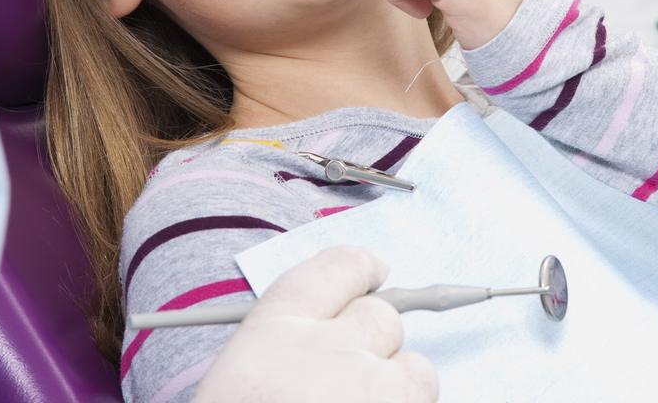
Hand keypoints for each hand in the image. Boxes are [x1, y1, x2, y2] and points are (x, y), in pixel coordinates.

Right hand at [193, 246, 436, 402]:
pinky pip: (424, 401)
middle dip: (377, 341)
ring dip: (398, 391)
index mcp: (272, 332)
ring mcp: (374, 389)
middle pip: (383, 315)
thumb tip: (318, 344)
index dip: (360, 269)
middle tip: (355, 377)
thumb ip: (279, 353)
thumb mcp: (234, 383)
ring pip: (417, 368)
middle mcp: (328, 347)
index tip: (373, 270)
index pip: (336, 268)